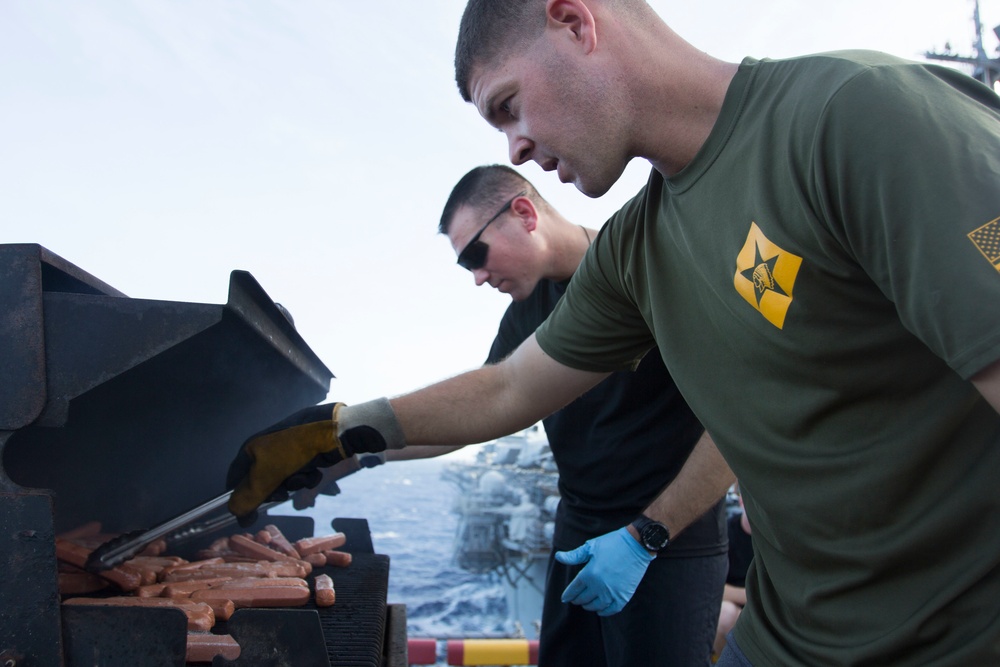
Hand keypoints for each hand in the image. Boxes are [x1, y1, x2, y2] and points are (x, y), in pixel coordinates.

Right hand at [227, 403, 358, 523]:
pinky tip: (316, 470)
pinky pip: (300, 474)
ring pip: (284, 480)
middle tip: (283, 492)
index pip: (236, 478)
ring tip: (304, 474)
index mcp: (251, 448)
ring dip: (295, 482)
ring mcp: (287, 452)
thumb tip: (234, 513)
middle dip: (275, 489)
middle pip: (262, 482)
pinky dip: (308, 476)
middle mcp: (266, 449)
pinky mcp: (304, 455)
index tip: (248, 516)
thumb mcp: (267, 475)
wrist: (332, 431)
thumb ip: (249, 496)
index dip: (240, 497)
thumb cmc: (294, 450)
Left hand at [555, 526, 653, 615]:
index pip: (574, 589)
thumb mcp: (590, 547)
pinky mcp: (624, 596)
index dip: (568, 595)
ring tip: (587, 605)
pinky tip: (600, 610)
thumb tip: (558, 557)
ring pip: (596, 606)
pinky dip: (605, 612)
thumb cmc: (612, 543)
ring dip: (589, 606)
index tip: (565, 598)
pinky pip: (612, 609)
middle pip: (584, 599)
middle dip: (577, 600)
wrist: (636, 544)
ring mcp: (612, 592)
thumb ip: (574, 556)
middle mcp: (599, 586)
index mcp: (589, 573)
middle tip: (575, 599)